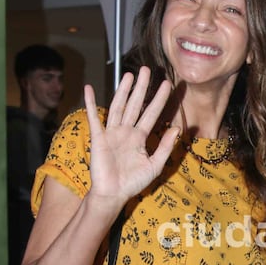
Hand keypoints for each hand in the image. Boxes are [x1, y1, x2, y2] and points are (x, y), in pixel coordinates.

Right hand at [85, 68, 176, 206]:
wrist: (113, 194)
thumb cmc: (133, 182)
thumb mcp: (155, 165)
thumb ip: (165, 146)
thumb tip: (176, 128)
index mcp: (140, 137)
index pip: (152, 113)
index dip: (159, 99)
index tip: (167, 84)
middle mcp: (126, 131)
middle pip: (135, 104)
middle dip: (142, 87)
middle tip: (147, 69)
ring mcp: (112, 133)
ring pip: (118, 106)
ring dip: (123, 91)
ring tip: (129, 75)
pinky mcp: (99, 138)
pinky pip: (94, 118)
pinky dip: (91, 104)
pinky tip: (89, 89)